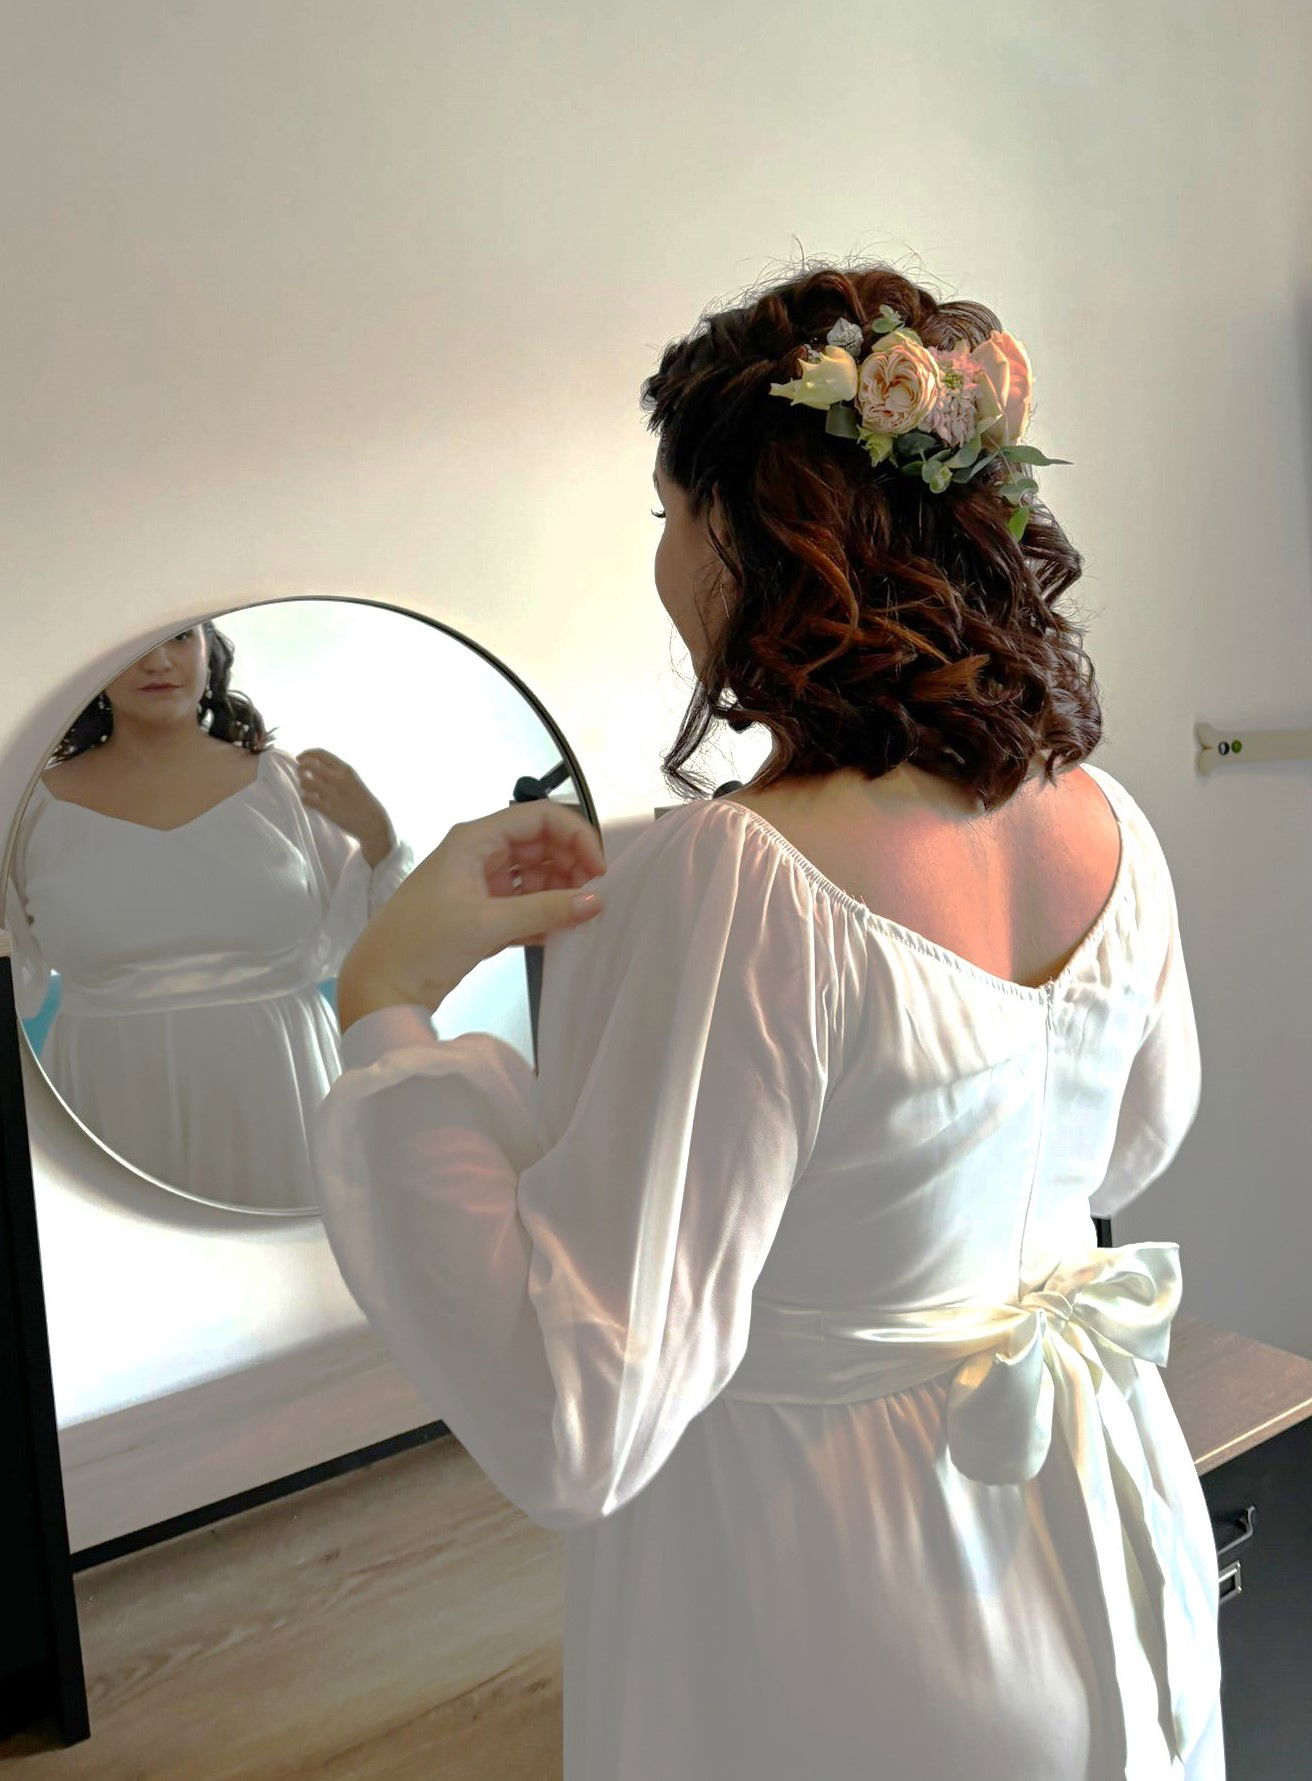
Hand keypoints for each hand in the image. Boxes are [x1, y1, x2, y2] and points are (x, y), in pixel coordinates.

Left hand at [296, 749, 395, 866]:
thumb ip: (334, 771)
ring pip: (306, 782)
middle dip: (300, 768)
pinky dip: (305, 798)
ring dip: (302, 784)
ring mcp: (334, 794)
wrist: (372, 821)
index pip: (320, 754)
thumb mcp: (351, 779)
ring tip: (307, 789)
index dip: (306, 754)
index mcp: (345, 769)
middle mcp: (339, 779)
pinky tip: (309, 800)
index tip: (299, 759)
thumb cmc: (359, 799)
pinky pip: (307, 799)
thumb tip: (311, 764)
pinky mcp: (329, 809)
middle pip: (310, 765)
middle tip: (300, 773)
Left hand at [336, 800, 606, 1031]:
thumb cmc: (421, 943)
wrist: (380, 986)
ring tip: (582, 917)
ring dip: (560, 892)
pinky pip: (524, 903)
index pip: (539, 818)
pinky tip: (561, 932)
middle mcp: (479, 854)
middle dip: (572, 865)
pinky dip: (545, 913)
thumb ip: (545, 910)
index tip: (598, 871)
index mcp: (474, 839)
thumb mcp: (487, 924)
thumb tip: (595, 902)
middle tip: (593, 897)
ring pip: (535, 875)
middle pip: (541, 844)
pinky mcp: (482, 913)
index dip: (575, 837)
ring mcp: (481, 884)